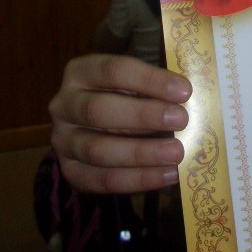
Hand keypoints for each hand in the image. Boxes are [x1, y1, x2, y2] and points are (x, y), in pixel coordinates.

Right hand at [49, 53, 191, 193]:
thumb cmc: (127, 92)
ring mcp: (63, 141)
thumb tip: (188, 96)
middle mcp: (64, 105)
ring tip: (177, 154)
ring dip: (141, 153)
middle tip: (181, 120)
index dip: (149, 80)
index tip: (184, 90)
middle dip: (143, 116)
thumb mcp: (135, 79)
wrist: (99, 121)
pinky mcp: (70, 171)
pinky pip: (101, 180)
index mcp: (80, 71)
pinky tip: (167, 175)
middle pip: (98, 110)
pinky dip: (137, 179)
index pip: (113, 71)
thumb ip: (155, 84)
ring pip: (98, 150)